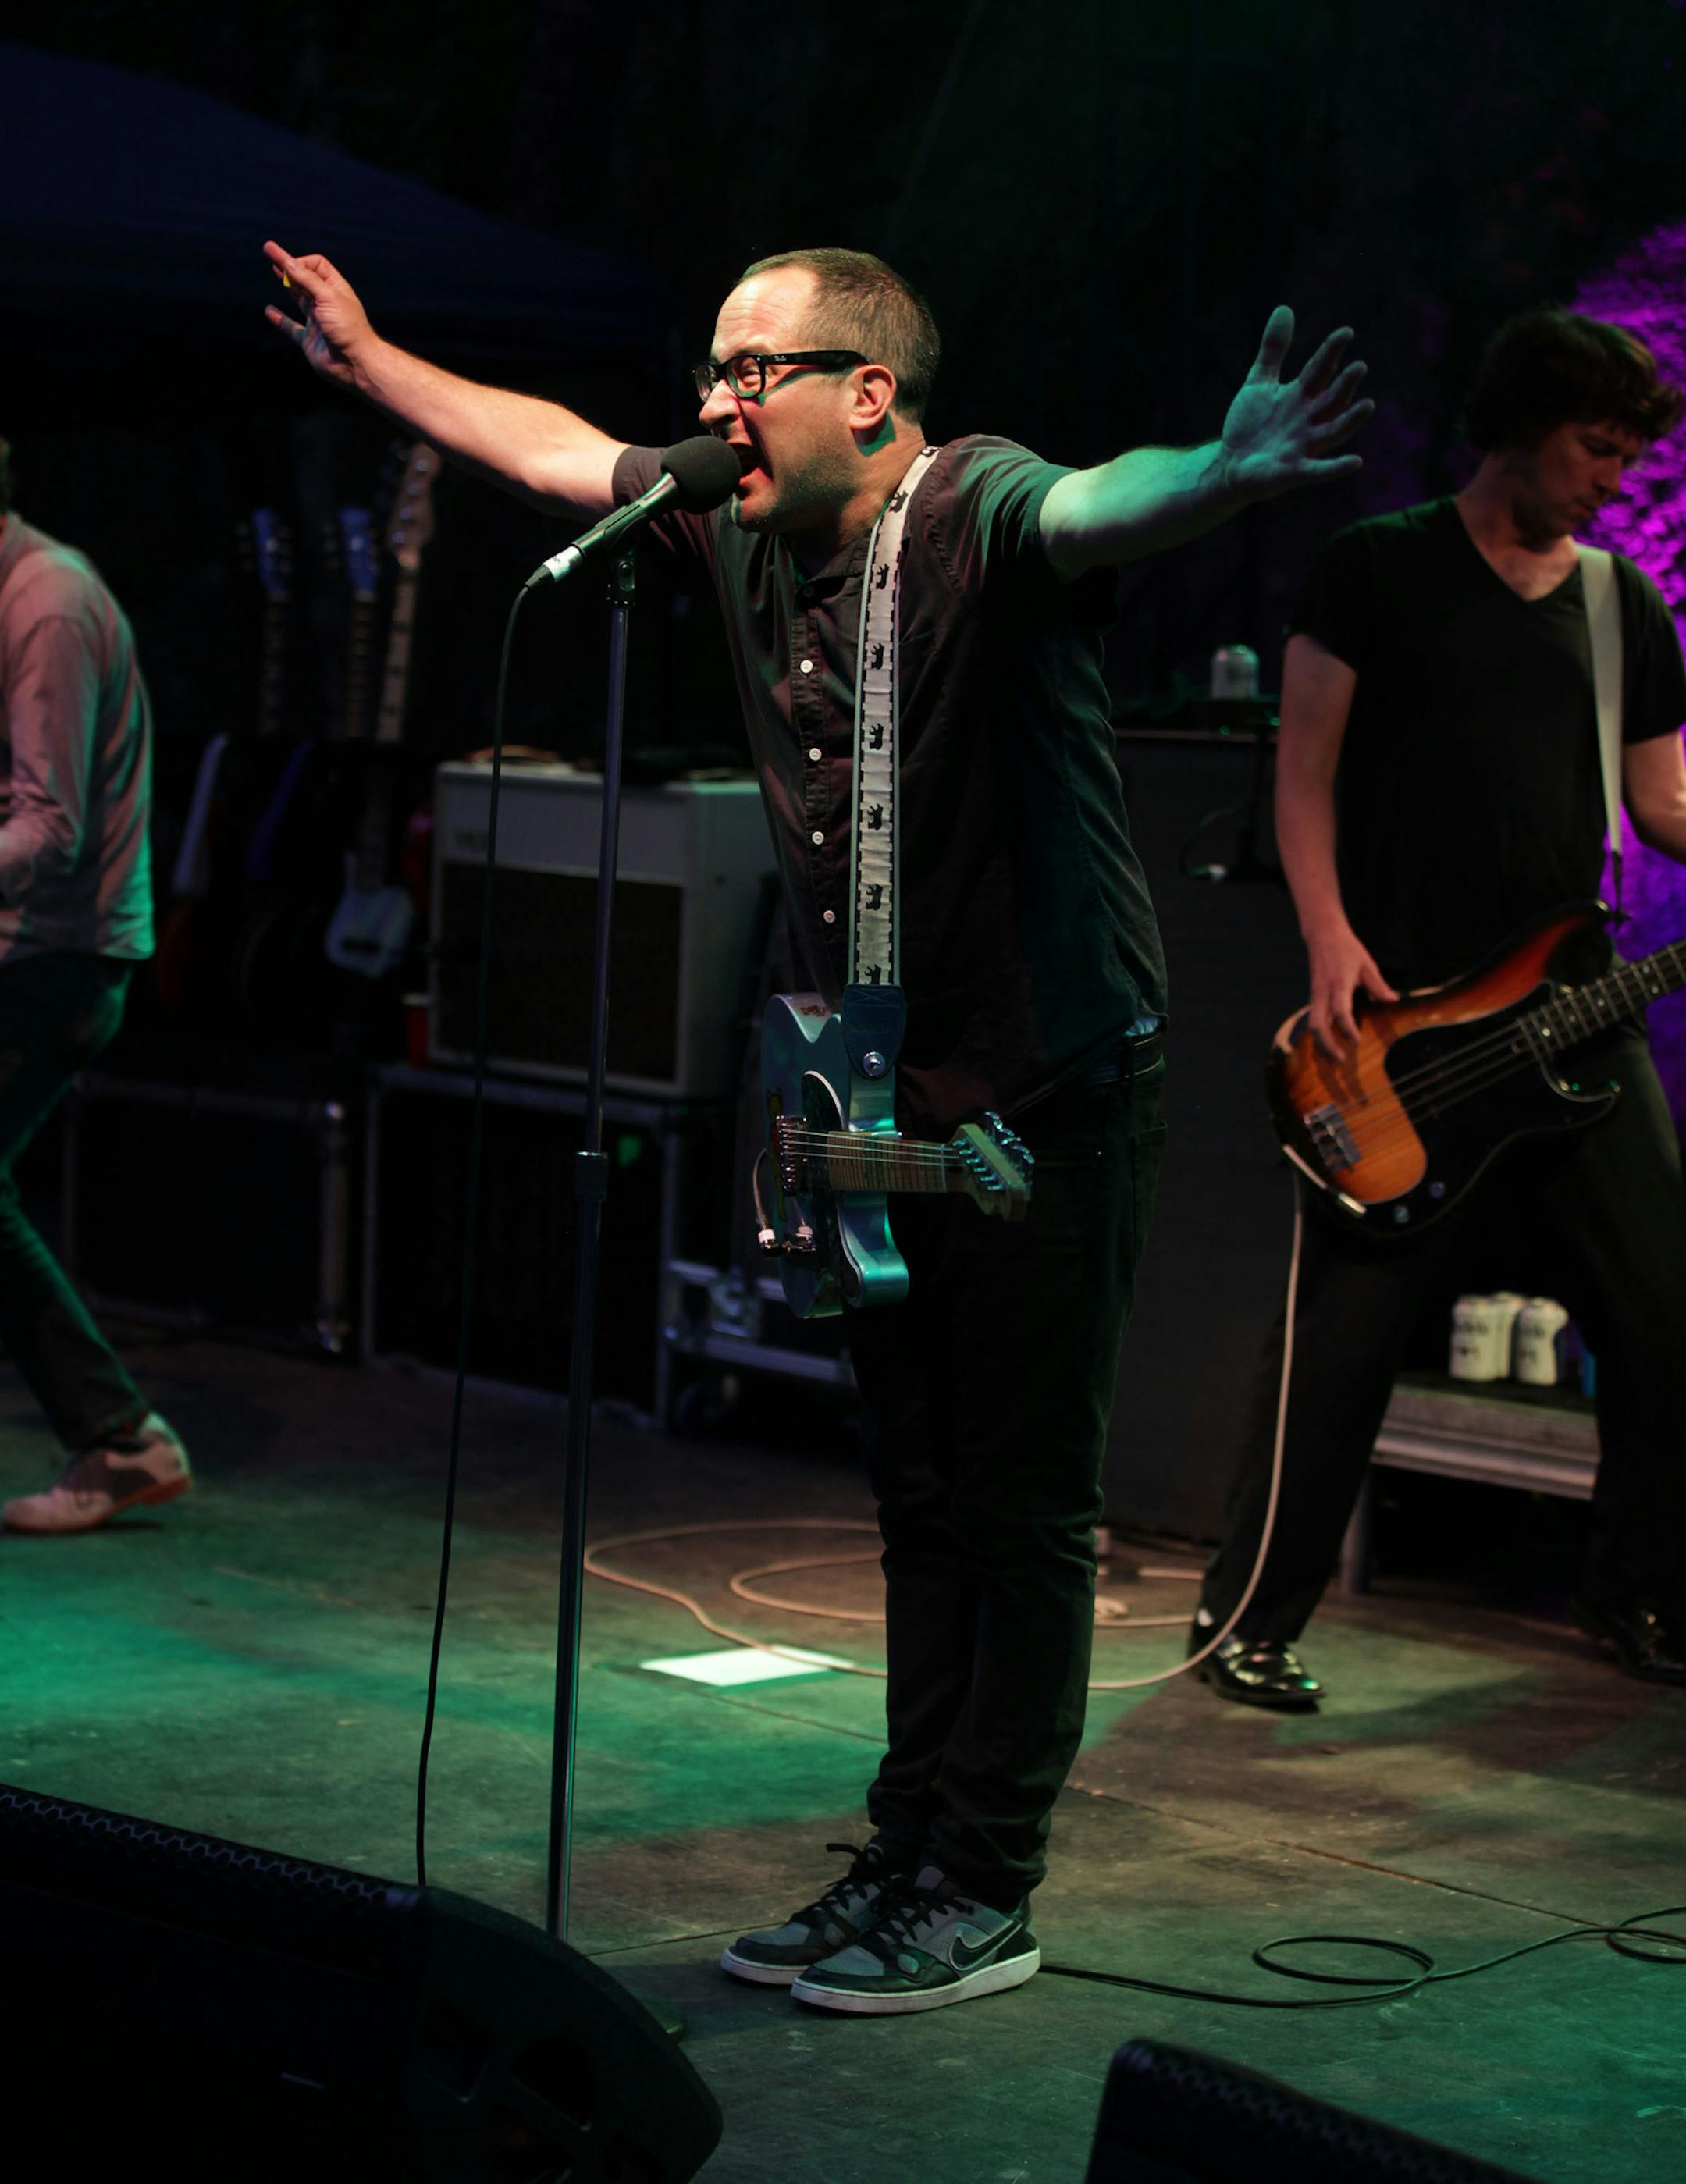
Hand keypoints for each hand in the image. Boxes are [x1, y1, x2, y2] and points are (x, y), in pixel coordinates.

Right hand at [262, 241, 374, 388]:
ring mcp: (318, 321)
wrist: (355, 364)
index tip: (289, 267)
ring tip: (273, 268)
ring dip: (287, 284)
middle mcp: (326, 303)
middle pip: (305, 278)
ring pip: (299, 299)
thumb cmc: (348, 329)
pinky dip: (280, 320)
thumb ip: (307, 280)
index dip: (301, 262)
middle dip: (288, 265)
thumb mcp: (328, 297)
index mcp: (336, 289)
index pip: (316, 265)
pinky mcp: (309, 340)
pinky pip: (291, 328)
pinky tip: (269, 311)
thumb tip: (288, 262)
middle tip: (269, 250)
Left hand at [1220, 307, 1373, 502]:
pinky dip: (1335, 468)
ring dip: (1351, 420)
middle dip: (1345, 384)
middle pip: (1332, 399)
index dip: (1331, 352)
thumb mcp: (1259, 382)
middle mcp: (1309, 420)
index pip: (1320, 370)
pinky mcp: (1294, 472)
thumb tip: (1284, 308)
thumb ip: (1273, 350)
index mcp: (1301, 396)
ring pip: (1334, 432)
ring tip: (1368, 405)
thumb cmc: (1250, 425)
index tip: (1346, 332)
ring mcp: (1303, 446)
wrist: (1230, 465)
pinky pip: (1319, 470)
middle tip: (1359, 366)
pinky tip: (1356, 462)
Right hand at [1305, 919, 1397, 1058]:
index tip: (1357, 1040)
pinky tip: (1329, 1048)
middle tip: (1342, 1061)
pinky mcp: (1314, 999)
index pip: (1339, 1010)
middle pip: (1318, 1025)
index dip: (1347, 1027)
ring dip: (1322, 1045)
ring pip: (1313, 1027)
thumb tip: (1392, 1001)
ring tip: (1336, 1060)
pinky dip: (1320, 1038)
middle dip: (1328, 1045)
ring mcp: (1316, 997)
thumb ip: (1378, 985)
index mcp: (1339, 984)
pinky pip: (1314, 1022)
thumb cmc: (1346, 949)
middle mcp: (1324, 993)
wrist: (1322, 935)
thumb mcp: (1367, 964)